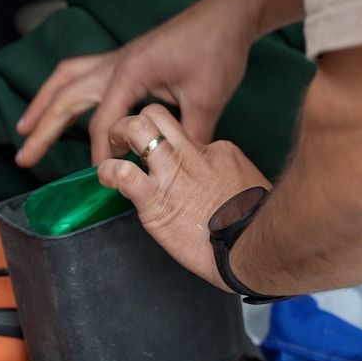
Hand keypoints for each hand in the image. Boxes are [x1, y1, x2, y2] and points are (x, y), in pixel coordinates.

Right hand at [14, 1, 252, 168]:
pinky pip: (81, 73)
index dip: (101, 153)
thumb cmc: (216, 50)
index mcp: (130, 73)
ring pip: (66, 79)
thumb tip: (175, 168)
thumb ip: (187, 136)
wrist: (227, 15)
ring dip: (43, 104)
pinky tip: (60, 105)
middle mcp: (115, 63)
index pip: (103, 123)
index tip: (104, 176)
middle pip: (66, 98)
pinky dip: (63, 90)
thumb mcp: (207, 99)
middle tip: (22, 156)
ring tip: (24, 128)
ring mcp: (117, 58)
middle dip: (42, 128)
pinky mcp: (124, 58)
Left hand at [96, 104, 269, 289]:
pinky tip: (106, 177)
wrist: (253, 245)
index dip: (168, 146)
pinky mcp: (155, 200)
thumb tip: (214, 180)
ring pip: (136, 129)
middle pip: (156, 115)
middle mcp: (191, 154)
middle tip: (126, 140)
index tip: (163, 161)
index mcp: (215, 150)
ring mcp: (171, 174)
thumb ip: (224, 174)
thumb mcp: (246, 182)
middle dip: (135, 120)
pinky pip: (122, 172)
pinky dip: (107, 171)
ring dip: (117, 135)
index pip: (183, 134)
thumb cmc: (255, 223)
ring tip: (111, 151)